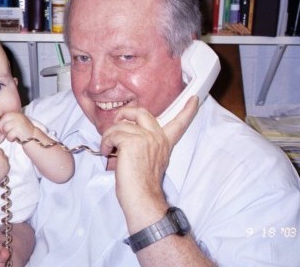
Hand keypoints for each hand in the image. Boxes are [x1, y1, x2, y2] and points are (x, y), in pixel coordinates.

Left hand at [0, 112, 34, 141]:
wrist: (33, 135)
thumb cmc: (22, 129)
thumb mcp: (15, 120)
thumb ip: (7, 120)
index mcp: (14, 113)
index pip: (2, 119)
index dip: (2, 125)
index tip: (7, 128)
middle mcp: (16, 116)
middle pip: (1, 124)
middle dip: (4, 130)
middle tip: (11, 132)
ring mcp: (18, 123)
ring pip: (5, 130)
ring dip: (8, 135)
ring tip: (14, 134)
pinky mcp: (19, 131)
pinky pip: (9, 136)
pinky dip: (11, 139)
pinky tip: (16, 137)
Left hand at [100, 97, 198, 218]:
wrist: (142, 199)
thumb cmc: (142, 186)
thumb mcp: (151, 161)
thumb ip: (146, 146)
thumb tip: (125, 138)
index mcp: (164, 143)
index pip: (179, 124)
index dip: (187, 111)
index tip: (193, 99)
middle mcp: (157, 138)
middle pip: (142, 112)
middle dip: (126, 113)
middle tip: (117, 121)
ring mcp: (145, 139)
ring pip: (120, 125)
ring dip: (109, 135)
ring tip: (108, 148)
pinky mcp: (131, 142)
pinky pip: (112, 134)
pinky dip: (106, 142)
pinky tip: (107, 151)